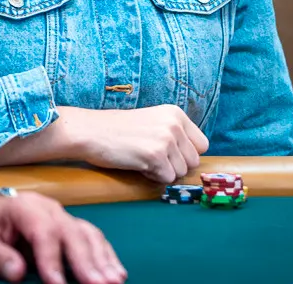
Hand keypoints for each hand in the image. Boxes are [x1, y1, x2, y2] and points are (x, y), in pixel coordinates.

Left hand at [0, 190, 125, 283]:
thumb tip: (17, 273)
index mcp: (24, 207)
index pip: (42, 232)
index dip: (52, 259)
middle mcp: (50, 208)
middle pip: (72, 233)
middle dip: (86, 261)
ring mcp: (64, 216)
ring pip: (88, 234)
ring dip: (103, 259)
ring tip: (114, 281)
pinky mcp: (72, 225)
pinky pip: (94, 238)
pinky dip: (107, 255)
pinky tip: (117, 271)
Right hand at [58, 105, 208, 182]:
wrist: (91, 131)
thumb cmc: (119, 130)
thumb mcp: (153, 122)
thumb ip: (174, 135)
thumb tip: (194, 161)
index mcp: (176, 114)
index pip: (202, 145)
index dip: (186, 155)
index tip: (170, 156)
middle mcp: (174, 124)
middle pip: (193, 161)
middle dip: (175, 166)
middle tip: (151, 158)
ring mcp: (166, 139)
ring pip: (180, 172)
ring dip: (163, 172)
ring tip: (142, 159)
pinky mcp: (155, 155)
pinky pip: (166, 178)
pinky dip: (152, 177)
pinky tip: (138, 164)